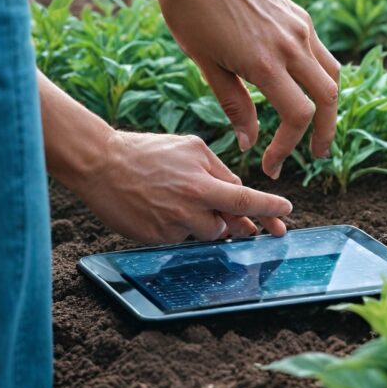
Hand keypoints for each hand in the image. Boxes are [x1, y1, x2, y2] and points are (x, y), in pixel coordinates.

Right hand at [75, 130, 291, 243]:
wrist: (100, 163)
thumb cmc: (149, 152)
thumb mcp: (191, 149)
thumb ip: (219, 171)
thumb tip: (240, 193)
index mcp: (201, 182)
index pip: (245, 200)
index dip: (269, 209)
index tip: (287, 213)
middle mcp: (189, 206)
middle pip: (228, 225)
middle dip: (240, 224)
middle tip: (250, 226)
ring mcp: (172, 225)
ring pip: (206, 234)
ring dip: (206, 223)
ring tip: (181, 200)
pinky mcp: (155, 238)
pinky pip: (181, 238)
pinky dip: (180, 227)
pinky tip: (162, 208)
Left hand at [155, 0, 339, 179]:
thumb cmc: (189, 11)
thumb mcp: (207, 64)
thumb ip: (234, 105)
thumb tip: (250, 142)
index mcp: (265, 63)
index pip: (297, 116)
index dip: (288, 147)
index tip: (271, 164)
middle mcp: (291, 45)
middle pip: (327, 99)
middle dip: (324, 133)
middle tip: (314, 156)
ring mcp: (299, 27)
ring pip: (331, 75)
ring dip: (328, 105)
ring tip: (316, 125)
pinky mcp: (298, 15)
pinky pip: (320, 53)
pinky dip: (319, 77)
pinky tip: (303, 88)